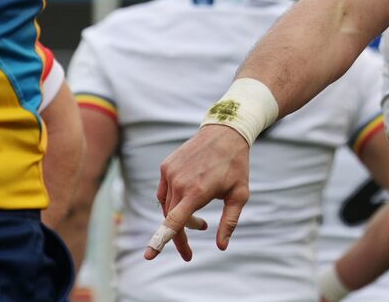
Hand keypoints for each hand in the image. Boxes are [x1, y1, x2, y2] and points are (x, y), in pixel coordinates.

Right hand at [148, 125, 250, 261]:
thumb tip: (222, 247)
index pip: (174, 222)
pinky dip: (173, 202)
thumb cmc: (236, 165)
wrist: (225, 132)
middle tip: (202, 232)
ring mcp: (170, 173)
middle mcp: (179, 183)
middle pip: (172, 219)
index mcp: (197, 192)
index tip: (148, 256)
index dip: (160, 241)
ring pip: (167, 206)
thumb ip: (229, 222)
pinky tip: (188, 199)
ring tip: (201, 220)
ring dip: (180, 217)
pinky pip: (164, 192)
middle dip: (183, 234)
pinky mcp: (166, 166)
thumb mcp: (240, 194)